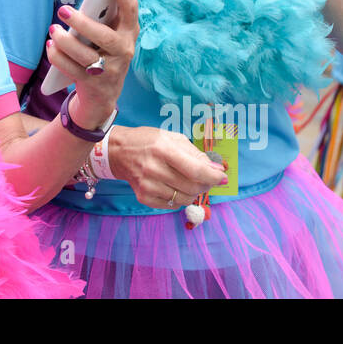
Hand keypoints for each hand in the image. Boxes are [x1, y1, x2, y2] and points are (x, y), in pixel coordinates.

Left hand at [46, 0, 138, 129]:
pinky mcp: (94, 85)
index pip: (131, 12)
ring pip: (86, 55)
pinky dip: (58, 57)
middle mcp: (124, 52)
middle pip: (104, 37)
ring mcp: (110, 71)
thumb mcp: (109, 37)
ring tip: (53, 29)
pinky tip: (50, 45)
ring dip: (66, 42)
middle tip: (62, 10)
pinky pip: (72, 70)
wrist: (103, 95)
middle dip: (82, 23)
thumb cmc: (103, 54)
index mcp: (129, 34)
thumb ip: (105, 18)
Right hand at [105, 125, 225, 208]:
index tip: (223, 178)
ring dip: (194, 193)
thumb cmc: (149, 142)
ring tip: (189, 182)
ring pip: (185, 199)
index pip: (196, 170)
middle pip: (193, 187)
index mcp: (163, 149)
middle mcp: (154, 168)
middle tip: (207, 179)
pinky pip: (172, 205)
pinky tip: (174, 187)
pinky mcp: (143, 197)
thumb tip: (217, 170)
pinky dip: (179, 198)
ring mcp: (147, 185)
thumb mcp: (172, 138)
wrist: (119, 151)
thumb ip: (196, 154)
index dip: (214, 176)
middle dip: (206, 184)